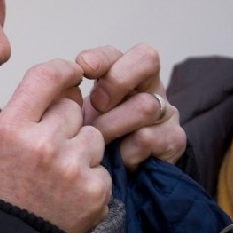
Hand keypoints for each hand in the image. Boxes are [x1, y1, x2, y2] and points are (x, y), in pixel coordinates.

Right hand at [0, 59, 109, 232]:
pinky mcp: (94, 189)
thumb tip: (68, 84)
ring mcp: (71, 167)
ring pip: (94, 136)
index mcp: (11, 128)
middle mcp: (41, 143)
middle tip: (51, 150)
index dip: (63, 71)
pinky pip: (102, 167)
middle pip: (73, 107)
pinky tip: (70, 195)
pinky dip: (91, 180)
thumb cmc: (2, 190)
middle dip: (68, 123)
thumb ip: (28, 111)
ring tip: (60, 176)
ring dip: (83, 150)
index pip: (46, 76)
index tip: (71, 75)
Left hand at [76, 44, 185, 168]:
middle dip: (116, 81)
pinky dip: (128, 150)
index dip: (100, 58)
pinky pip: (150, 137)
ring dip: (115, 124)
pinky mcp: (173, 139)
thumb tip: (58, 86)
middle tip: (97, 104)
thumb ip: (66, 97)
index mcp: (122, 75)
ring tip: (99, 139)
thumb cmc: (90, 140)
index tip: (82, 69)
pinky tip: (118, 158)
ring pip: (145, 104)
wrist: (115, 179)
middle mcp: (147, 86)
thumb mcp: (74, 115)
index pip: (116, 53)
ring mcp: (165, 111)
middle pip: (146, 60)